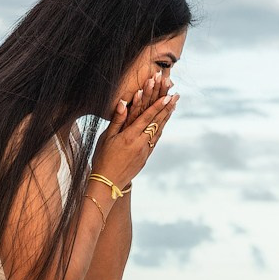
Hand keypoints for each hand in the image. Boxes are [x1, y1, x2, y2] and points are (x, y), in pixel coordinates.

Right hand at [94, 73, 176, 187]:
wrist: (107, 182)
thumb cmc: (102, 158)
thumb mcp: (106, 138)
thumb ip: (117, 120)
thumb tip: (123, 102)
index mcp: (129, 137)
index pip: (146, 118)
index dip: (157, 106)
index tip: (167, 96)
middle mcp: (140, 143)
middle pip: (156, 122)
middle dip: (166, 108)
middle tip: (175, 96)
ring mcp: (145, 151)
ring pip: (158, 131)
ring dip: (166, 117)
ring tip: (173, 106)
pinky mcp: (146, 157)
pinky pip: (155, 139)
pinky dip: (161, 128)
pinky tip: (164, 123)